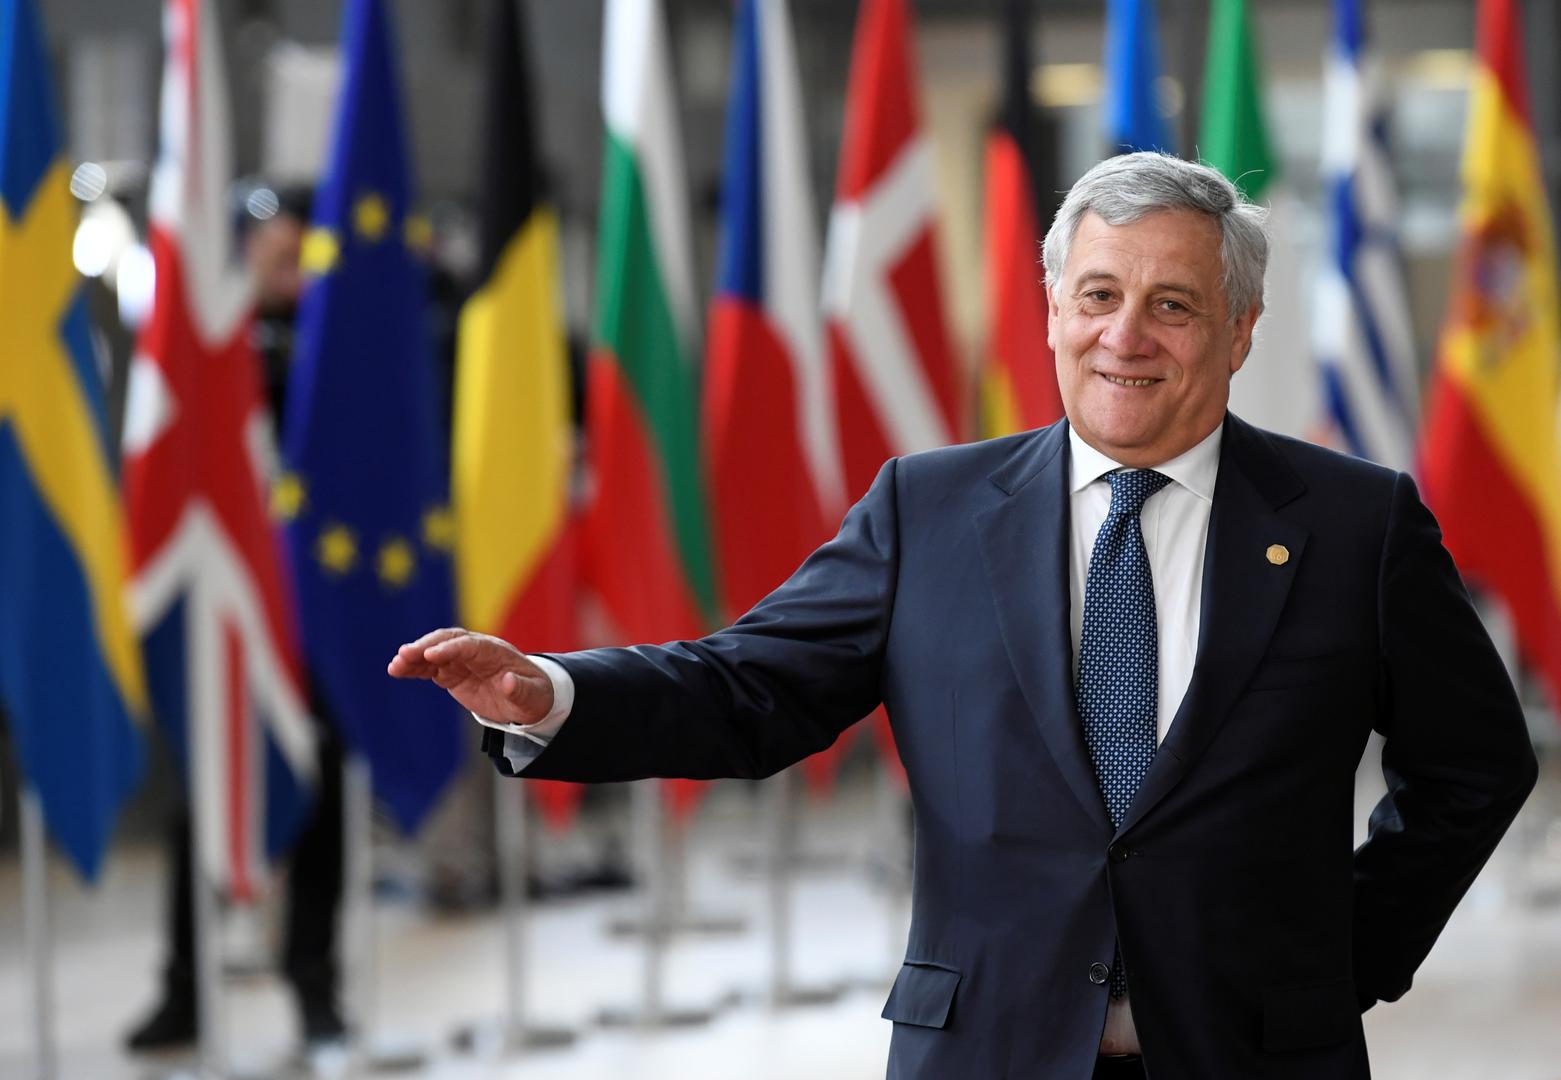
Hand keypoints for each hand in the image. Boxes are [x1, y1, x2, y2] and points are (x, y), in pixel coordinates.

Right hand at [387, 628, 554, 725]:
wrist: (529, 698)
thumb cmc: (535, 696)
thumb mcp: (534, 697)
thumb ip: (522, 690)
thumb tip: (508, 682)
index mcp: (496, 652)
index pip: (470, 645)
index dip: (450, 649)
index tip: (431, 655)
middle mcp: (476, 651)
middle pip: (448, 641)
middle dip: (426, 646)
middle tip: (404, 655)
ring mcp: (462, 661)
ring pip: (435, 652)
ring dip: (415, 657)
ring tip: (395, 666)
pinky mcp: (453, 673)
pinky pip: (430, 667)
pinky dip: (414, 668)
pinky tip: (397, 671)